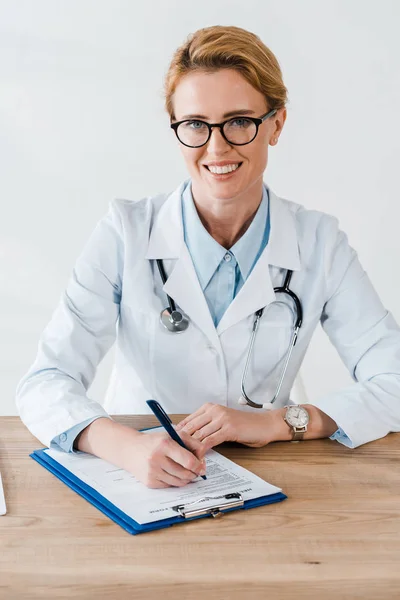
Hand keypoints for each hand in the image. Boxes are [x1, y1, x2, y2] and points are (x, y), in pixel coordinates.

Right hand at [76, 418, 207, 489]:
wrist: (130, 449)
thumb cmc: (154, 442)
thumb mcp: (172, 435)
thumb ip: (191, 443)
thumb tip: (203, 459)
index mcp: (164, 444)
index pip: (188, 461)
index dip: (198, 465)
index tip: (201, 466)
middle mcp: (157, 459)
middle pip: (185, 473)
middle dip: (194, 473)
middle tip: (196, 470)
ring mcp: (152, 472)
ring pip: (179, 482)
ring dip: (186, 478)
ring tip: (185, 471)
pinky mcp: (149, 482)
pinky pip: (170, 486)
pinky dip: (174, 481)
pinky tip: (171, 473)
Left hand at [175, 403, 272, 450]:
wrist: (264, 425)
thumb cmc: (244, 426)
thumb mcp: (222, 422)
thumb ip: (207, 426)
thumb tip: (190, 438)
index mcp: (210, 407)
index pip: (188, 420)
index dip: (179, 434)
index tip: (171, 445)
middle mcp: (214, 410)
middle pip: (191, 427)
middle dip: (182, 442)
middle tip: (175, 455)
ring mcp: (221, 419)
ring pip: (199, 434)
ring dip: (191, 448)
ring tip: (184, 459)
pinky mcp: (228, 429)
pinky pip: (210, 440)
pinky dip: (202, 450)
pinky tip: (198, 458)